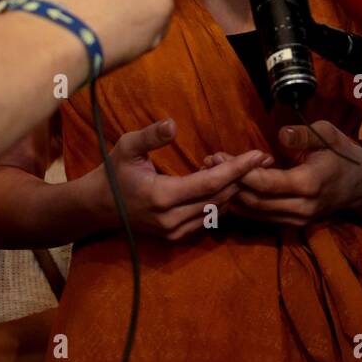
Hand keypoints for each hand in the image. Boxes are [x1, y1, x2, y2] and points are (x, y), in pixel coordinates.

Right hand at [87, 118, 266, 240]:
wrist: (99, 207)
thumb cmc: (114, 172)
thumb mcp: (127, 147)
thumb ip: (150, 136)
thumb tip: (173, 124)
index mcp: (163, 197)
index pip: (211, 183)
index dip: (237, 168)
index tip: (258, 155)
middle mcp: (172, 219)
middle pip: (220, 198)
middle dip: (242, 178)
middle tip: (262, 159)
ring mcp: (175, 232)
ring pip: (217, 211)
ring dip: (233, 190)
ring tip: (247, 169)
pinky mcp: (176, 237)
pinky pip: (208, 219)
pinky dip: (221, 202)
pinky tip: (228, 185)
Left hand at [205, 120, 361, 225]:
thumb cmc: (343, 153)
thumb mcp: (328, 134)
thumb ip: (303, 135)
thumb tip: (281, 134)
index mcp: (309, 184)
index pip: (264, 183)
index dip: (238, 171)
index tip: (217, 156)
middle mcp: (301, 207)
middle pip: (254, 201)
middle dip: (227, 183)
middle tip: (207, 163)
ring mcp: (297, 219)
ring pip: (254, 213)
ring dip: (230, 195)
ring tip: (210, 174)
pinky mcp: (292, 223)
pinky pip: (261, 217)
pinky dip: (242, 204)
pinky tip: (227, 188)